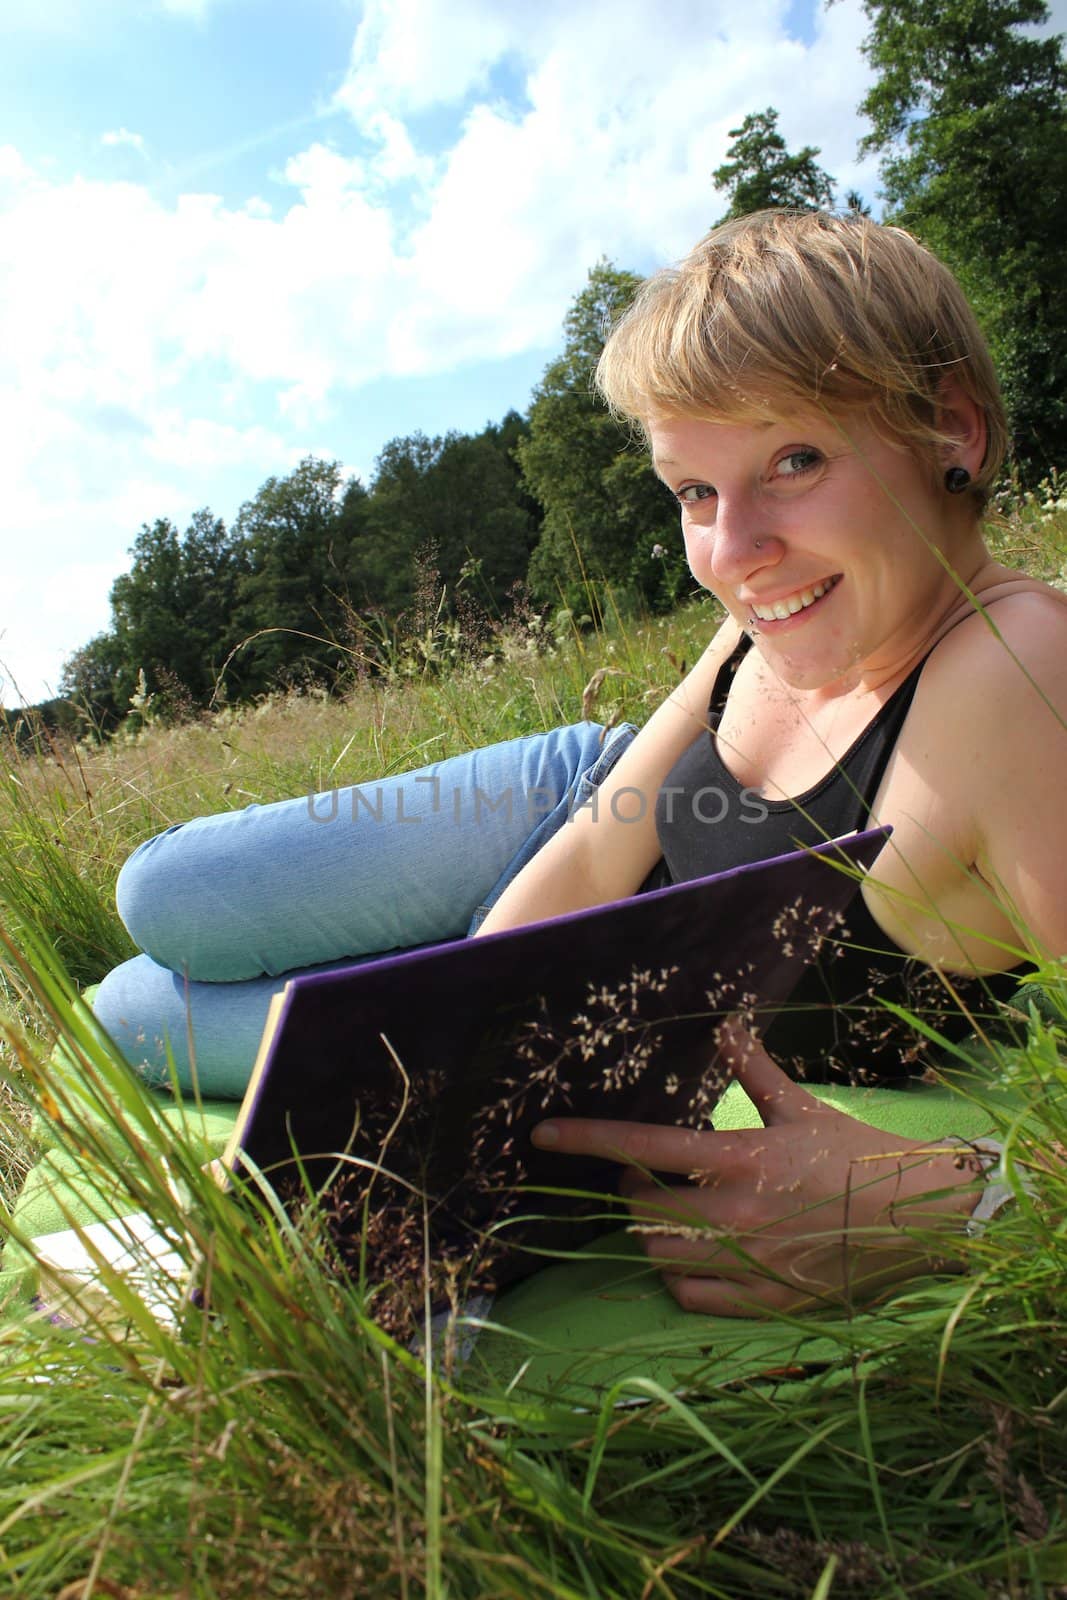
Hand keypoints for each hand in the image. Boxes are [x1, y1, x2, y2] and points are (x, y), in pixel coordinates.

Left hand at [530, 1019, 980, 1315]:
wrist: (921, 1218)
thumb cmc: (857, 1156)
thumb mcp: (801, 1107)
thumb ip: (753, 1068)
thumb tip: (724, 1023)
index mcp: (740, 1160)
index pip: (644, 1148)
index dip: (587, 1140)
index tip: (541, 1135)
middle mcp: (736, 1215)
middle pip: (642, 1213)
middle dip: (629, 1193)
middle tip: (640, 1178)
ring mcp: (751, 1264)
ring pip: (661, 1257)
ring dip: (651, 1234)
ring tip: (666, 1213)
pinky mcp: (767, 1300)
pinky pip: (694, 1296)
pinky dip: (680, 1276)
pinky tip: (694, 1256)